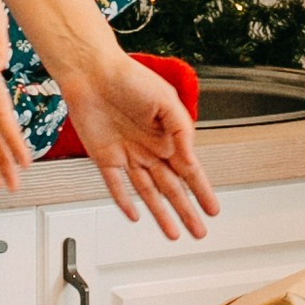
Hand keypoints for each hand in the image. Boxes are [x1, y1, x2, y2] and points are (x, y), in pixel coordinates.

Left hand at [60, 47, 220, 239]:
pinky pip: (116, 185)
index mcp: (168, 135)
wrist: (92, 72)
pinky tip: (135, 215)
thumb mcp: (167, 101)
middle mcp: (149, 148)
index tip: (213, 209)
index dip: (202, 191)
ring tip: (173, 232)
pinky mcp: (104, 157)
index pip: (190, 171)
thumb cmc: (129, 77)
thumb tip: (189, 161)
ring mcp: (128, 155)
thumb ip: (182, 133)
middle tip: (198, 231)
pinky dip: (125, 202)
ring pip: (148, 193)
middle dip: (186, 211)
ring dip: (161, 214)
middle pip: (172, 188)